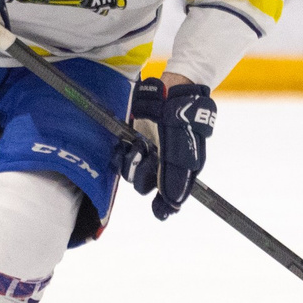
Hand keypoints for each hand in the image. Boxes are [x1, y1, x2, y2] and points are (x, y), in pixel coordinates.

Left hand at [116, 75, 214, 217]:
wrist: (172, 90)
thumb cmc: (182, 120)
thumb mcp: (181, 149)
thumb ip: (175, 177)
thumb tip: (172, 204)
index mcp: (180, 169)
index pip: (169, 198)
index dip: (163, 207)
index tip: (159, 211)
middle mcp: (163, 164)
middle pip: (145, 185)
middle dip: (142, 174)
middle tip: (149, 155)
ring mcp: (147, 151)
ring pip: (131, 172)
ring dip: (132, 161)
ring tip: (139, 144)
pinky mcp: (133, 140)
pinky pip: (121, 156)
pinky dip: (121, 154)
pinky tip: (126, 144)